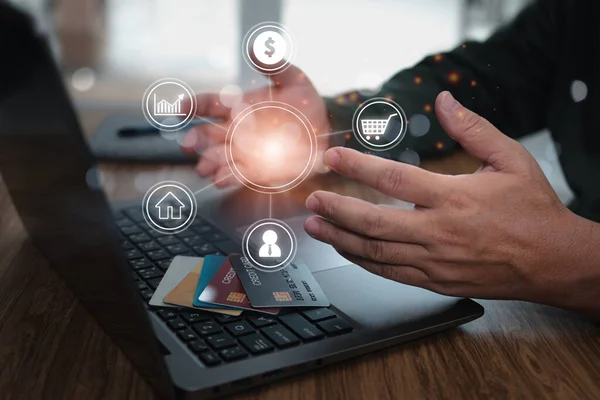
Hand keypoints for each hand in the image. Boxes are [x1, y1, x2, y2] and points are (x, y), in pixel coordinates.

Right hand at [180, 64, 330, 187]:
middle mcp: (237, 130)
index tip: (180, 109)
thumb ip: (274, 65)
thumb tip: (254, 48)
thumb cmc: (306, 103)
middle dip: (197, 139)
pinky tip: (220, 180)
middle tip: (188, 143)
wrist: (326, 130)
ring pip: (221, 157)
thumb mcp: (294, 79)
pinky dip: (229, 177)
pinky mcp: (258, 170)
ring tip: (203, 167)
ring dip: (210, 162)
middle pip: (209, 135)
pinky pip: (240, 174)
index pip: (210, 104)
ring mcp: (246, 152)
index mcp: (239, 107)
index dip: (193, 106)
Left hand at [304, 92, 599, 314]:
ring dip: (340, 238)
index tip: (333, 157)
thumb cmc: (533, 211)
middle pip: (373, 221)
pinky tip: (346, 250)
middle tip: (313, 199)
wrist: (552, 261)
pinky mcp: (435, 281)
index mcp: (454, 197)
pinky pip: (390, 273)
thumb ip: (474, 129)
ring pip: (375, 252)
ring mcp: (435, 261)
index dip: (357, 166)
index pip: (393, 179)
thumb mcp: (511, 159)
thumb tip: (446, 101)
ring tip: (316, 226)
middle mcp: (439, 232)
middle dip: (337, 208)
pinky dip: (363, 261)